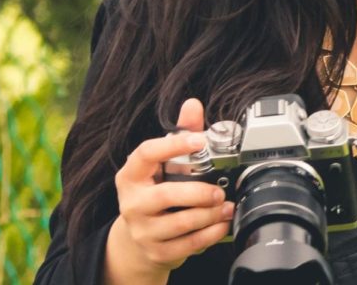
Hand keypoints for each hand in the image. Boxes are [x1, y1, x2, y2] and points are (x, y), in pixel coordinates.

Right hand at [104, 99, 232, 284]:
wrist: (139, 239)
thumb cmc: (154, 192)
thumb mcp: (161, 164)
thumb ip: (179, 134)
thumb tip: (192, 105)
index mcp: (130, 175)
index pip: (146, 154)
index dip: (172, 144)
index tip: (199, 140)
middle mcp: (132, 203)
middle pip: (165, 195)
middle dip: (198, 192)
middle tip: (218, 189)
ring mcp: (143, 230)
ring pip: (180, 223)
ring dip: (209, 214)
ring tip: (225, 205)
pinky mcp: (157, 252)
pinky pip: (189, 244)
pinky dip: (211, 234)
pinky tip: (221, 223)